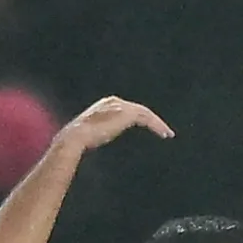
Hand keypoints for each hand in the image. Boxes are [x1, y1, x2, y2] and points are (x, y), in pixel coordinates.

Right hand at [56, 94, 172, 154]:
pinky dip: (157, 126)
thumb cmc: (78, 140)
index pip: (127, 109)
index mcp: (105, 104)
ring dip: (158, 124)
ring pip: (145, 113)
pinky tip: (164, 134)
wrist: (75, 137)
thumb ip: (98, 132)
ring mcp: (121, 106)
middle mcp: (114, 101)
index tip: (147, 128)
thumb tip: (94, 141)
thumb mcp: (91, 134)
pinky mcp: (128, 114)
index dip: (139, 118)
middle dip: (152, 120)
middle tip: (162, 130)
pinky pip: (147, 118)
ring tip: (166, 134)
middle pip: (139, 109)